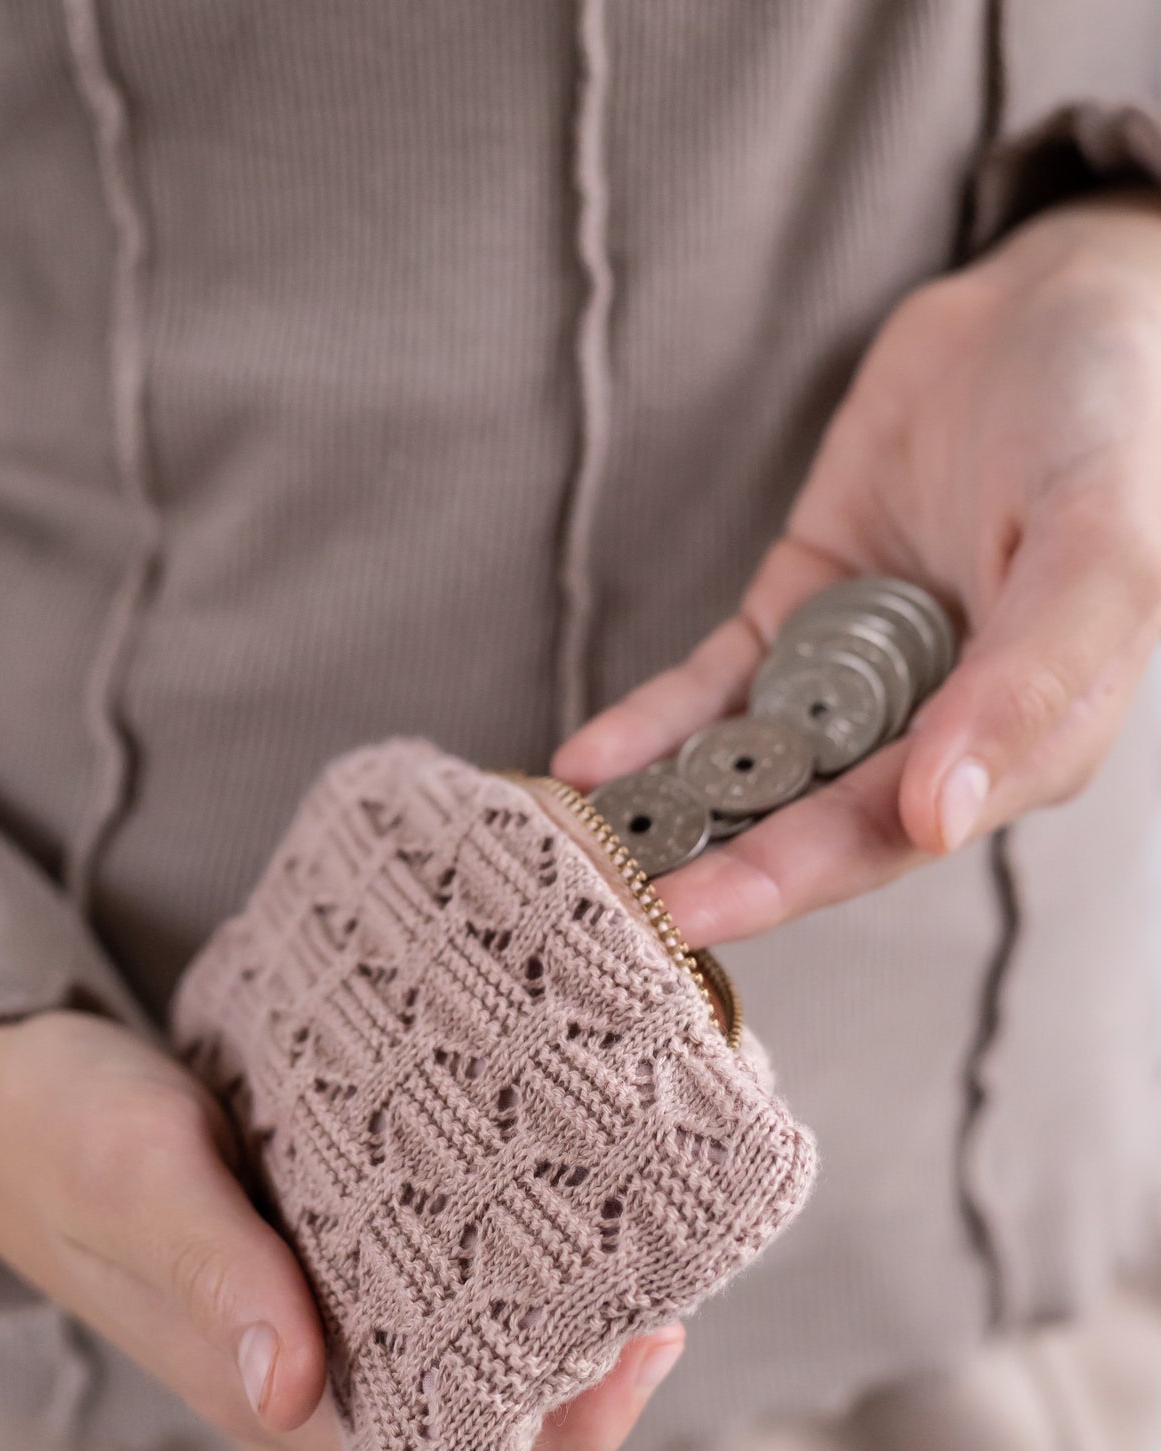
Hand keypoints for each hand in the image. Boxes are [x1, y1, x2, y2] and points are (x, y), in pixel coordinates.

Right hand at [0, 1010, 684, 1450]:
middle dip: (588, 1371)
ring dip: (553, 1309)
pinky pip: (429, 1279)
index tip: (646, 1339)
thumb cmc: (64, 1137)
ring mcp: (318, 1318)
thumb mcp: (140, 1182)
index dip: (566, 1430)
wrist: (2, 1091)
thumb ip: (218, 1278)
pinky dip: (497, 1251)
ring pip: (465, 1347)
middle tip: (667, 1269)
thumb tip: (297, 1389)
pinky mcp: (319, 1255)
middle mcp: (312, 1373)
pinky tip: (548, 1190)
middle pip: (483, 1419)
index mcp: (275, 1394)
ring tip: (633, 1228)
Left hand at [554, 193, 1160, 942]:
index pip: (888, 835)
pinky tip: (588, 760)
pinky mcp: (799, 619)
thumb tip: (939, 820)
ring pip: (752, 765)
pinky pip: (718, 688)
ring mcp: (858, 677)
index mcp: (1023, 743)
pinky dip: (654, 726)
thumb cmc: (1112, 423)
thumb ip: (1031, 686)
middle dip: (707, 865)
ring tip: (570, 846)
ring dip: (667, 809)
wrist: (1059, 305)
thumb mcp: (1099, 548)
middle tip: (602, 907)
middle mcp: (935, 729)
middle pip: (805, 818)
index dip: (787, 882)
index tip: (688, 919)